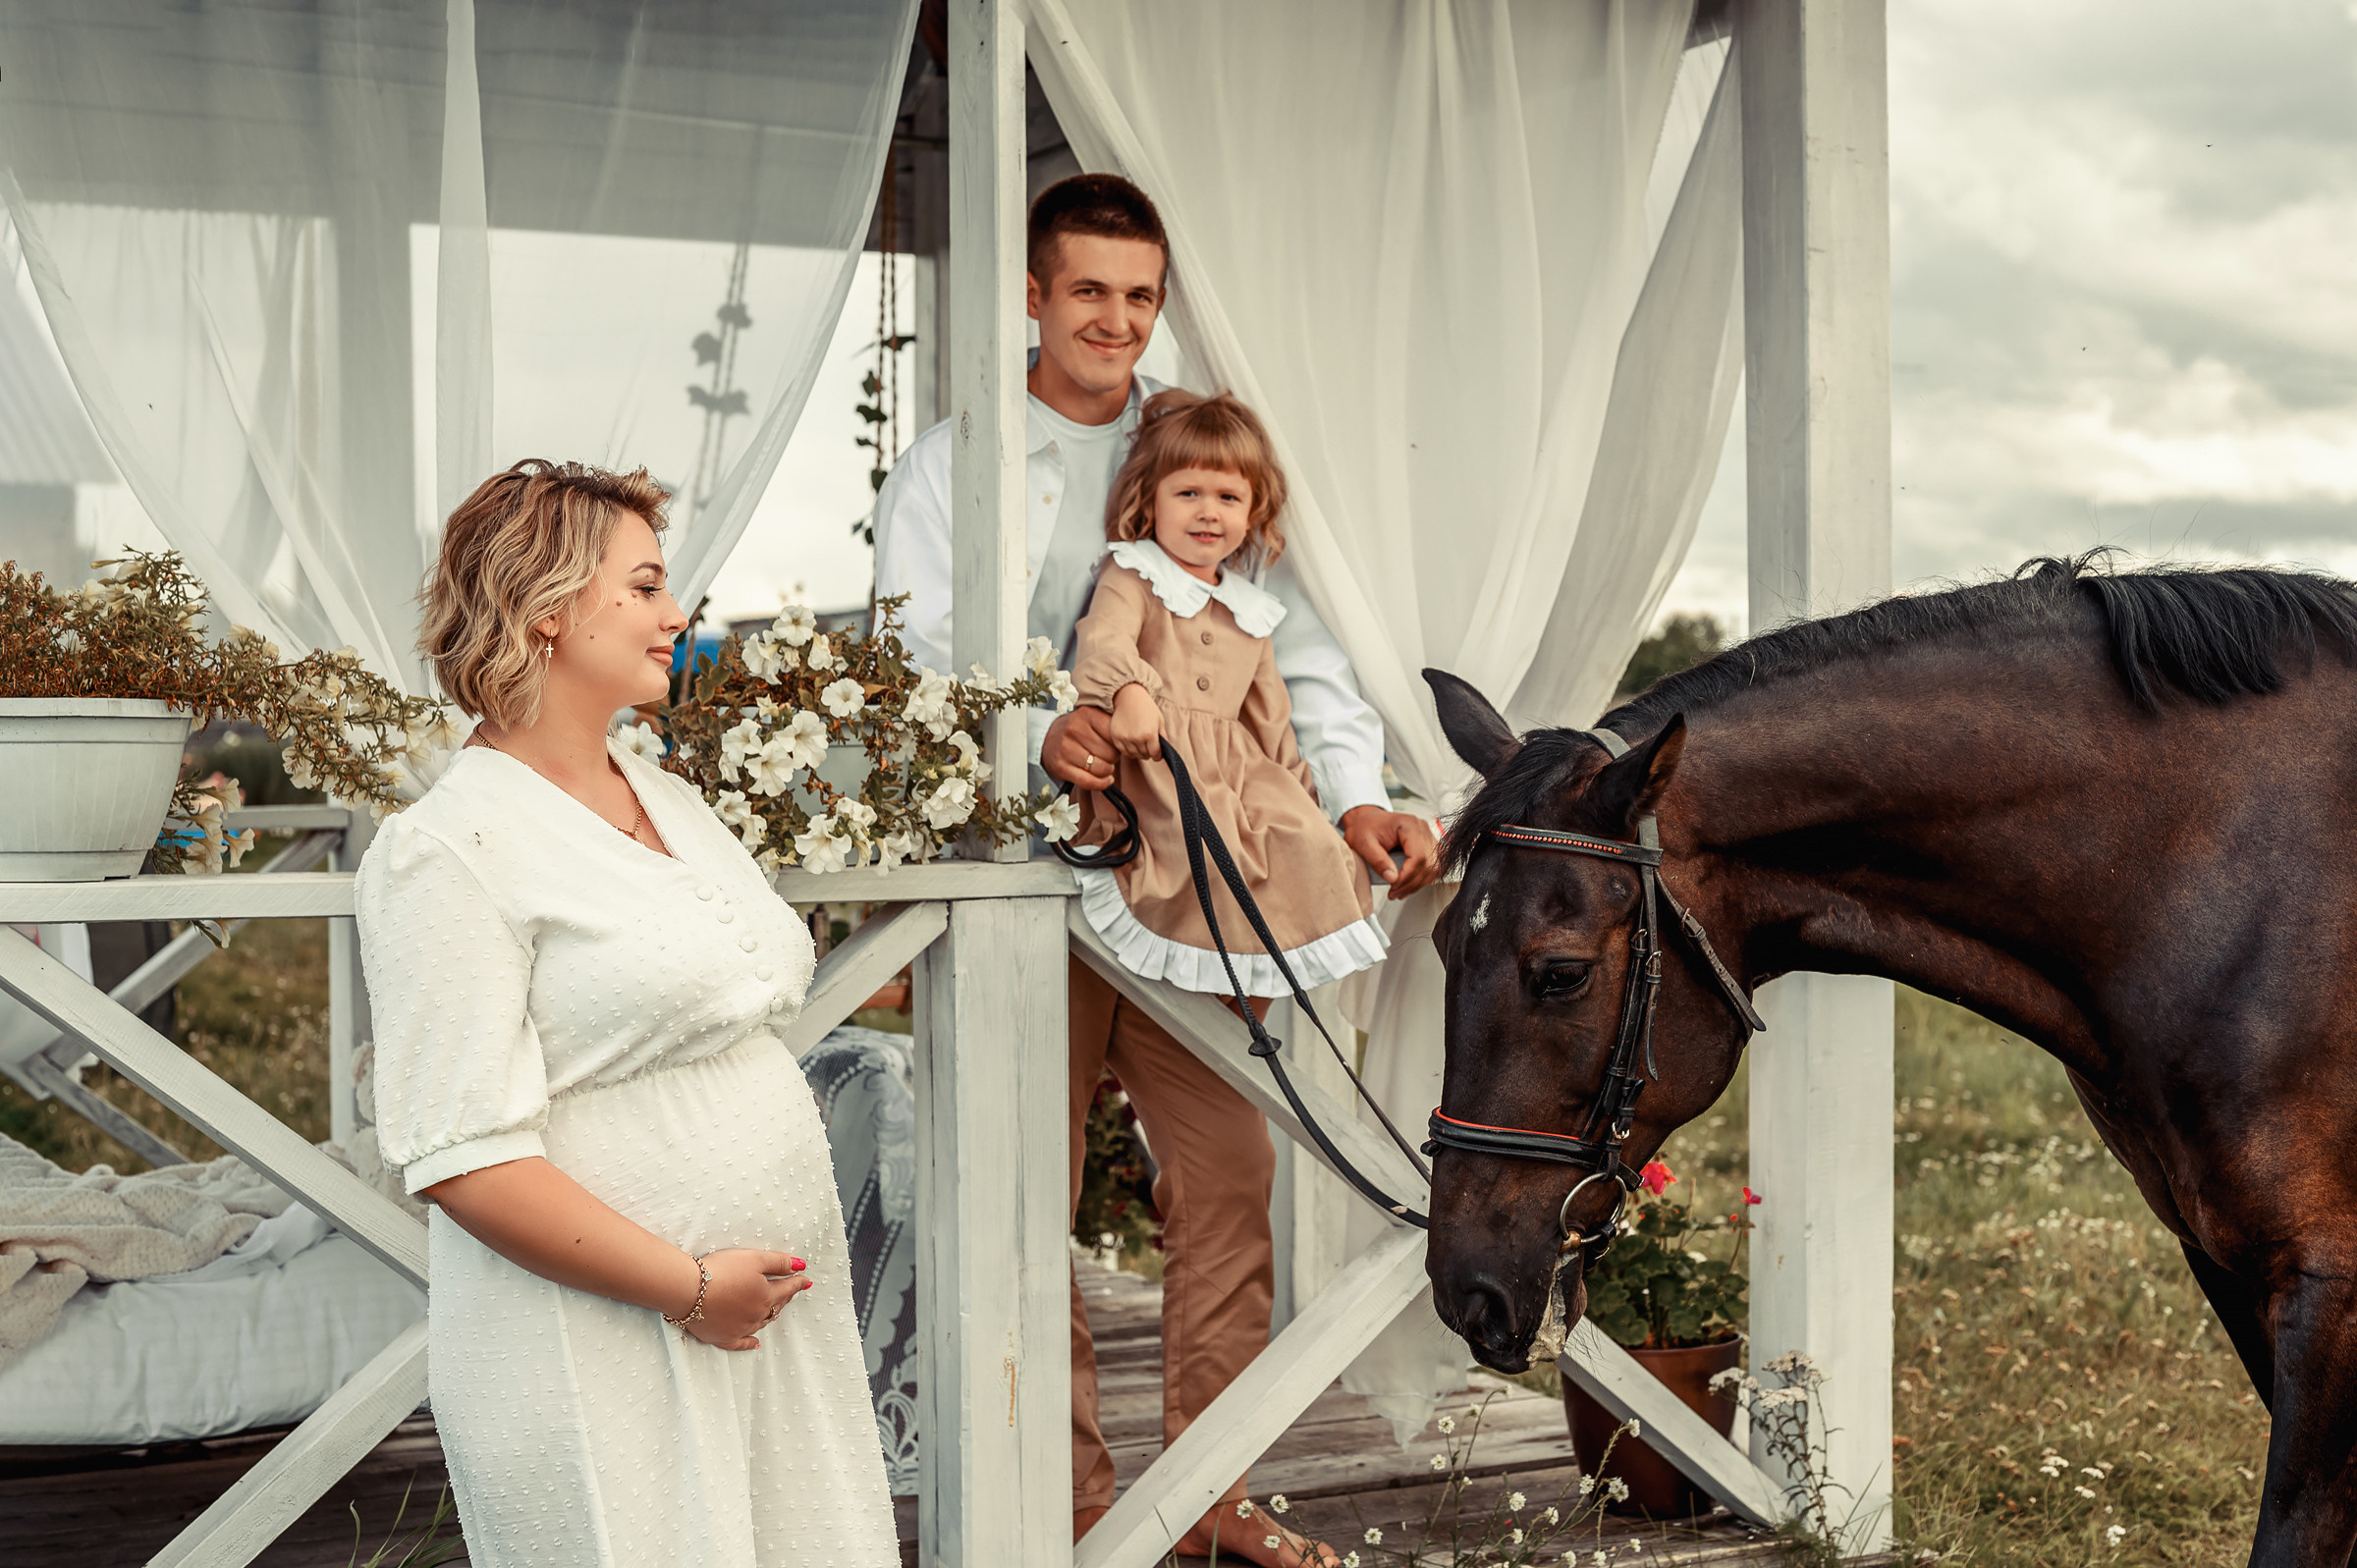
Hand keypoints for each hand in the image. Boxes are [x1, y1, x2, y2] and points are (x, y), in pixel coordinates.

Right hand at [680, 1248, 809, 1350]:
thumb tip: (802, 1265)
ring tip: (777, 1309)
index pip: (787, 1288)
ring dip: (771, 1315)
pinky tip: (756, 1343)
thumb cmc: (721, 1271)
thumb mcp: (754, 1258)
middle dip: (785, 1297)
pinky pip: (740, 1343)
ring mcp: (740, 1328)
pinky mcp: (722, 1337)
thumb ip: (779, 1262)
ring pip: (762, 1323)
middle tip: (791, 1291)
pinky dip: (749, 1343)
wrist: (688, 1291)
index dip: (798, 1282)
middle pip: (776, 1306)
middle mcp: (756, 1315)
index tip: (806, 1280)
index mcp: (766, 1296)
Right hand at [1044, 706, 1118, 790]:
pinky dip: (1101, 784)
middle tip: (1107, 756)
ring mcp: (1066, 749)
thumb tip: (1134, 739)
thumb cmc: (1077, 730)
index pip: (1115, 734)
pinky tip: (1105, 780)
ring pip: (1101, 768)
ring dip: (1107, 771)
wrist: (1046, 739)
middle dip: (1113, 758)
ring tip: (1104, 766)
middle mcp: (1075, 730)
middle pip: (1111, 753)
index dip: (1120, 743)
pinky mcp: (1061, 767)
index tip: (1116, 745)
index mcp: (1087, 714)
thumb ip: (1110, 724)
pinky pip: (1089, 782)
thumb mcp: (1092, 718)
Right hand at [1109, 684, 1162, 760]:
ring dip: (1139, 753)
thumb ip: (1163, 738)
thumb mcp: (1160, 721)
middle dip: (1149, 753)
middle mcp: (1137, 738)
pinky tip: (1132, 744)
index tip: (1157, 754)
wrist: (1129, 697)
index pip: (1155, 754)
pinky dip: (1129, 751)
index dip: (1158, 755)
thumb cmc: (1147, 709)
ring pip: (1134, 755)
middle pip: (1145, 755)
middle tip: (1149, 747)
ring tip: (1141, 745)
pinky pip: (1123, 751)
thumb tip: (1164, 752)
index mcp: (1150, 734)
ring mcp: (1125, 738)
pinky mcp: (1116, 737)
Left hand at [1340, 805, 1440, 897]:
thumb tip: (1392, 879)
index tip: (1393, 887)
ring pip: (1433, 867)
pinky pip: (1431, 866)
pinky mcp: (1427, 845)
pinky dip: (1421, 879)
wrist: (1366, 820)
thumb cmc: (1364, 828)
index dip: (1408, 876)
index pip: (1418, 856)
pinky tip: (1408, 885)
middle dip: (1411, 883)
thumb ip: (1378, 861)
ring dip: (1417, 884)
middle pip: (1428, 863)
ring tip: (1398, 892)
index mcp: (1409, 824)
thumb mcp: (1364, 844)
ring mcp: (1427, 837)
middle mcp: (1422, 829)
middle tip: (1393, 893)